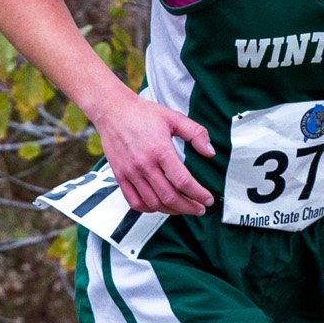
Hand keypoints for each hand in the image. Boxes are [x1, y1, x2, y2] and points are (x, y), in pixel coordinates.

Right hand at [95, 92, 215, 214]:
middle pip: (170, 197)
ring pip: (153, 203)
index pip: (183, 181)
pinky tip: (159, 206)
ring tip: (183, 208)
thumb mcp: (174, 118)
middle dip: (188, 207)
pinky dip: (149, 209)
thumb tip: (210, 152)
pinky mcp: (120, 176)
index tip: (207, 200)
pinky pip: (134, 201)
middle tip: (199, 209)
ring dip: (171, 210)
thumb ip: (196, 134)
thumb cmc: (142, 114)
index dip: (198, 194)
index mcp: (160, 150)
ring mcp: (130, 173)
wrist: (113, 112)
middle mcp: (144, 164)